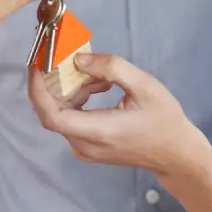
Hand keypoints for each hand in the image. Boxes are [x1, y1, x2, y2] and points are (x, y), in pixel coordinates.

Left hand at [28, 53, 207, 176]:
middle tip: (69, 59)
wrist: (175, 153)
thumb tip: (78, 60)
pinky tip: (102, 88)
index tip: (37, 63)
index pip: (51, 114)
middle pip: (54, 111)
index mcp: (96, 131)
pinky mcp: (89, 147)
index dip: (38, 88)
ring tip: (101, 77)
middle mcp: (84, 145)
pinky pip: (73, 120)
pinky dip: (79, 100)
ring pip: (63, 114)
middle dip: (57, 82)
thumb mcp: (144, 86)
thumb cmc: (163, 118)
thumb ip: (111, 69)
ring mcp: (85, 149)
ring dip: (73, 90)